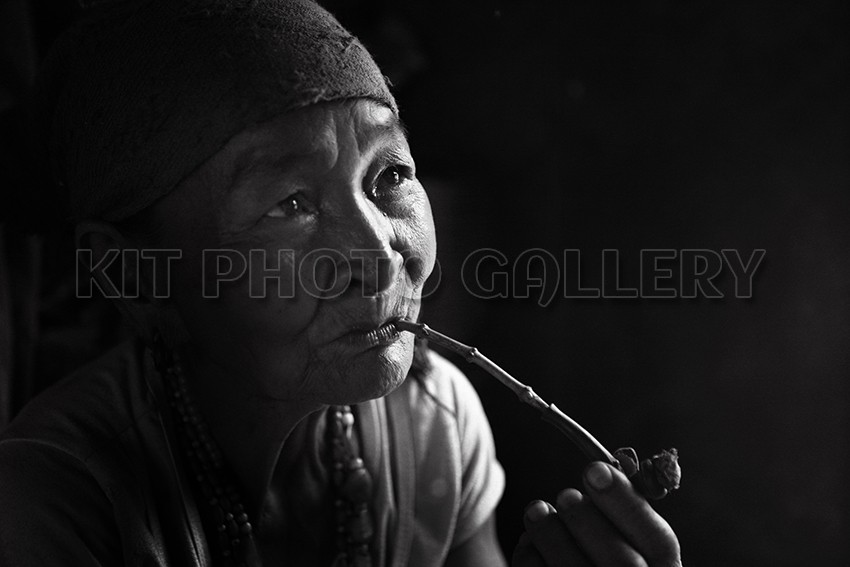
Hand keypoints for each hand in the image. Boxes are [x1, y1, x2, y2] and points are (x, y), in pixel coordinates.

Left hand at [512, 462, 681, 566]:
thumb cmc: (604, 555)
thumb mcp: (626, 536)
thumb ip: (620, 511)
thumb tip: (600, 469)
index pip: (660, 541)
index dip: (627, 503)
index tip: (595, 469)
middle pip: (623, 564)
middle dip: (589, 522)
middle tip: (566, 495)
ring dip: (552, 536)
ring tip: (537, 511)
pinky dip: (532, 557)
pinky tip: (530, 540)